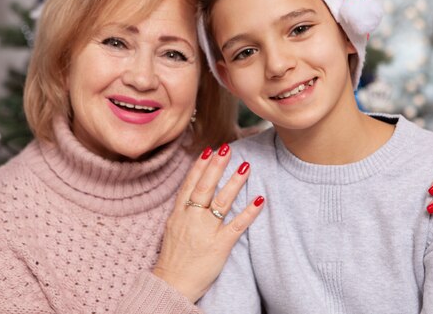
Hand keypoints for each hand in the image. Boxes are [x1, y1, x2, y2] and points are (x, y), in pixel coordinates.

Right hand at [153, 144, 264, 301]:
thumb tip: (194, 192)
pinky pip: (237, 225)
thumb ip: (184, 210)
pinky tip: (260, 199)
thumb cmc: (174, 258)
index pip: (190, 184)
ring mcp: (206, 231)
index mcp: (179, 214)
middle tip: (226, 148)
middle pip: (205, 187)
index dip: (200, 166)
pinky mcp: (219, 245)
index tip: (209, 150)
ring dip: (234, 182)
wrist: (172, 285)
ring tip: (246, 166)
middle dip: (216, 166)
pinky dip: (249, 212)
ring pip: (221, 202)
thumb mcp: (173, 228)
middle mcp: (191, 219)